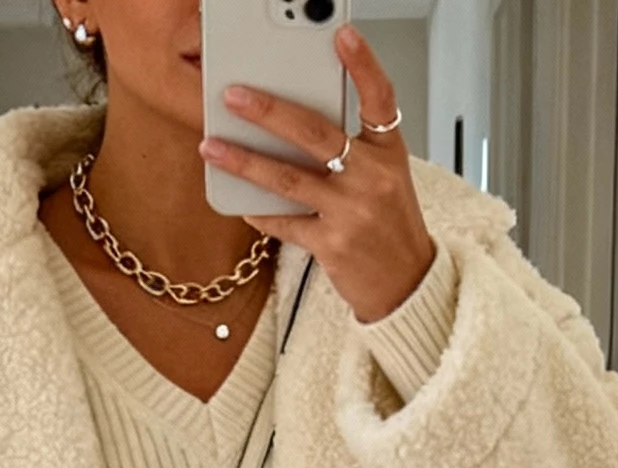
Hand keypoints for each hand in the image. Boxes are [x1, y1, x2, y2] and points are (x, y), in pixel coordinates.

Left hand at [199, 25, 435, 325]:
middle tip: (233, 95)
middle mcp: (372, 178)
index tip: (342, 34)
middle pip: (315, 134)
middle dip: (268, 111)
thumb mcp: (385, 175)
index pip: (380, 98)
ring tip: (211, 146)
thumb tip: (291, 123)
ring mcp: (352, 213)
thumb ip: (351, 146)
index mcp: (388, 152)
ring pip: (288, 179)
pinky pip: (285, 223)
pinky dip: (259, 211)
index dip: (363, 64)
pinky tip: (238, 201)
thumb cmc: (389, 224)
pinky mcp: (333, 246)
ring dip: (244, 161)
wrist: (406, 284)